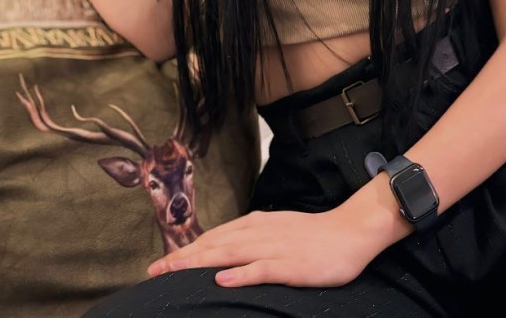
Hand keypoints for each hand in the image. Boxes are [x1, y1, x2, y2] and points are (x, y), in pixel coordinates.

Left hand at [146, 208, 375, 289]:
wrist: (350, 231)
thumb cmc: (314, 236)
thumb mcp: (277, 232)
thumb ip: (252, 240)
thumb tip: (225, 255)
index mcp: (256, 224)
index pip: (214, 237)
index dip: (186, 249)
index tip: (160, 262)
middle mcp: (260, 232)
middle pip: (215, 245)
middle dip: (183, 257)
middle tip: (154, 270)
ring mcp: (275, 247)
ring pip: (231, 254)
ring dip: (200, 263)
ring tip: (175, 271)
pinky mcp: (291, 265)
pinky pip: (262, 269)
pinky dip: (241, 274)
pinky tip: (222, 280)